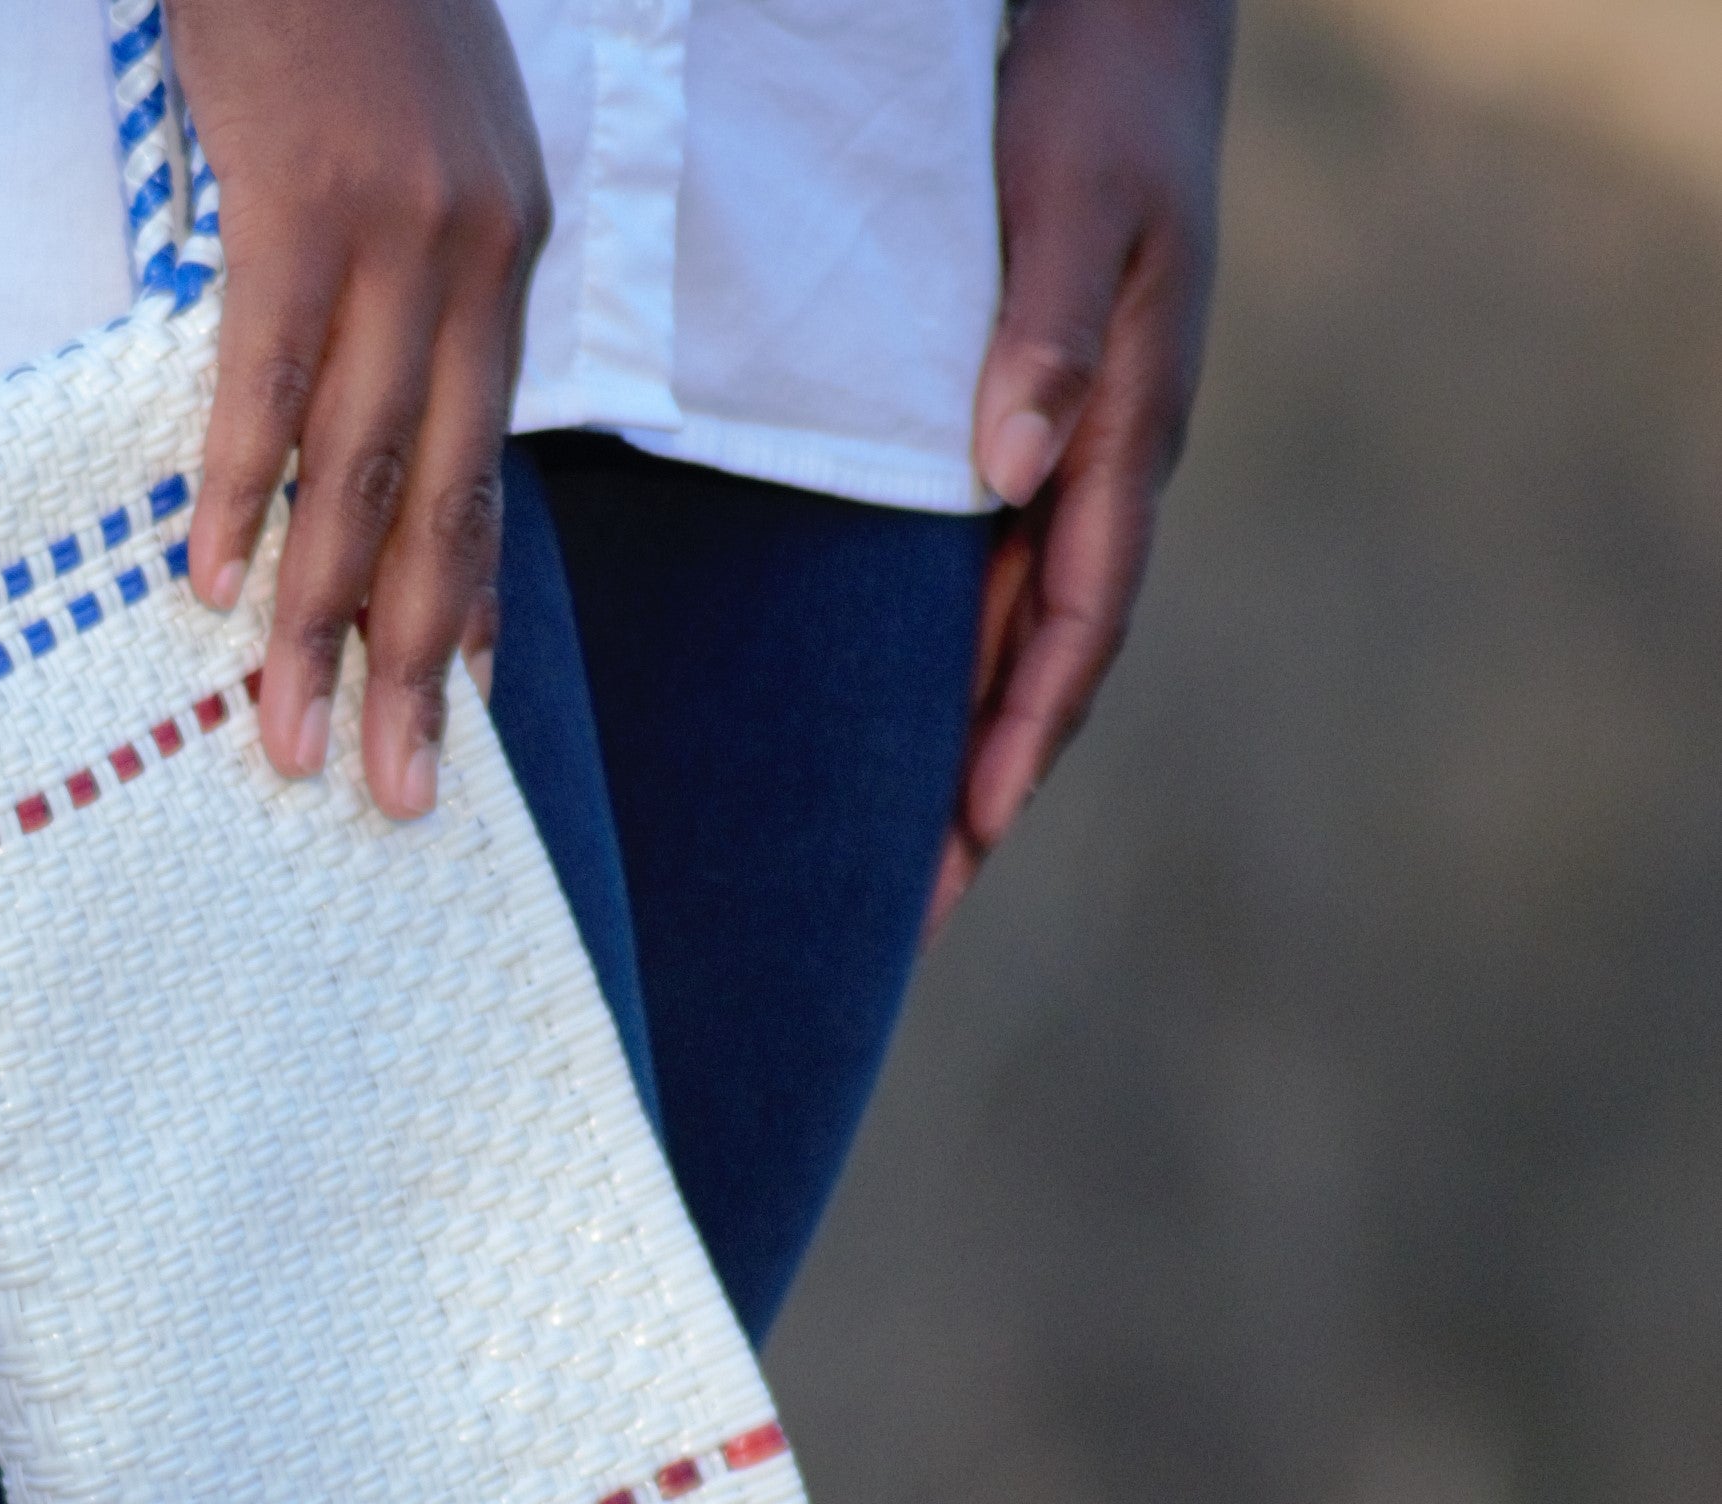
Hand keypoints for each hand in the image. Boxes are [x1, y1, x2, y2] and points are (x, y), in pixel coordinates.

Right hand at [168, 0, 549, 818]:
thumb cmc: (335, 9)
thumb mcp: (402, 152)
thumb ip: (390, 283)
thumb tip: (340, 409)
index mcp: (502, 255)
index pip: (486, 465)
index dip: (467, 598)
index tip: (453, 709)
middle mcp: (477, 256)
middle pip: (443, 499)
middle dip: (409, 664)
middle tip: (388, 792)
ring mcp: (401, 228)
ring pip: (363, 464)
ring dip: (323, 617)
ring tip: (290, 734)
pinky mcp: (308, 194)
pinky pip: (270, 372)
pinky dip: (244, 484)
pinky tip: (218, 584)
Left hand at [930, 0, 1233, 939]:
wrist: (1111, 8)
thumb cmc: (1095, 89)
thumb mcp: (1076, 197)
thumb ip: (1045, 329)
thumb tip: (1011, 468)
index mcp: (1123, 431)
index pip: (1073, 626)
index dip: (1015, 741)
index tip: (960, 842)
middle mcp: (1093, 462)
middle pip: (1034, 667)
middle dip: (976, 795)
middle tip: (905, 915)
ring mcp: (1057, 451)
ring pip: (1003, 636)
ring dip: (951, 748)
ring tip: (884, 861)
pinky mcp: (1010, 424)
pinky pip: (975, 576)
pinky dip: (938, 661)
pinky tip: (877, 717)